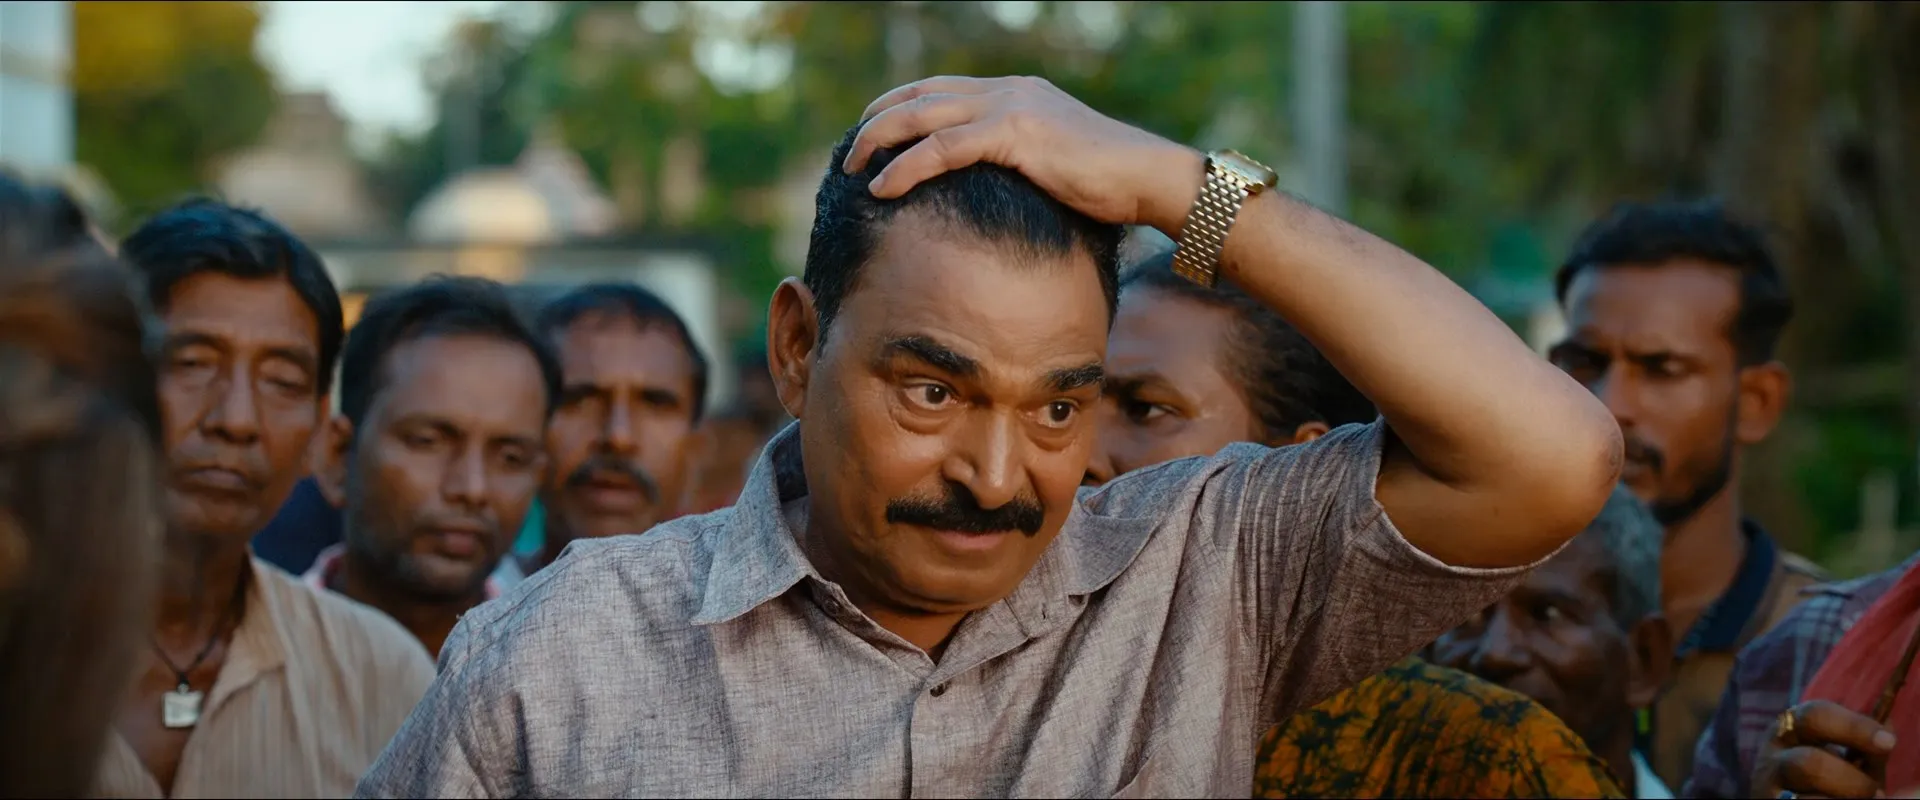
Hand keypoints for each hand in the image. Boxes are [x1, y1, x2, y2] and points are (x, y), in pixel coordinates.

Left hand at [843, 75, 1205, 233]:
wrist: (1150, 178)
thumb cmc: (1111, 186)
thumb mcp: (1055, 166)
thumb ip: (1019, 165)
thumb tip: (989, 196)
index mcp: (1015, 94)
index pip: (940, 90)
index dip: (899, 108)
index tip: (872, 136)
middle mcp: (1008, 91)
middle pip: (921, 95)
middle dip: (878, 120)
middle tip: (849, 151)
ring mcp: (1010, 108)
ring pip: (922, 115)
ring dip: (879, 141)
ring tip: (852, 168)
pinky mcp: (1015, 134)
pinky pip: (942, 148)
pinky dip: (906, 167)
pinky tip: (882, 188)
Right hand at [1752, 700, 1895, 798]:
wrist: (1795, 799)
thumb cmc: (1830, 780)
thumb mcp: (1846, 758)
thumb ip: (1863, 747)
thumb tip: (1885, 728)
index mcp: (1790, 729)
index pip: (1815, 716)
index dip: (1854, 727)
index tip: (1888, 741)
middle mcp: (1772, 756)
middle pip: (1810, 762)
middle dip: (1851, 780)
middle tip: (1875, 791)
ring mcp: (1768, 789)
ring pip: (1809, 798)